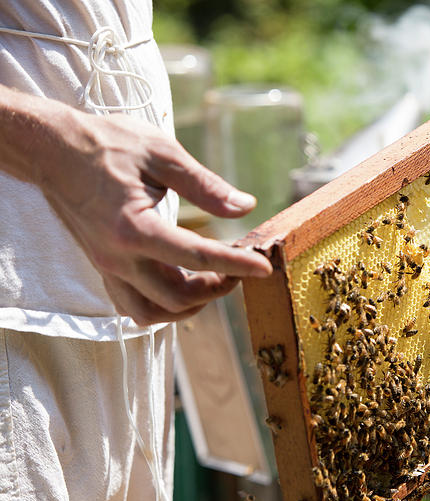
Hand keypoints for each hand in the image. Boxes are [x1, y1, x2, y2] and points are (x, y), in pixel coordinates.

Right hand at [6, 91, 272, 325]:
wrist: (53, 149)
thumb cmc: (107, 144)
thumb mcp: (162, 153)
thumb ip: (205, 185)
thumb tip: (244, 207)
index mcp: (134, 228)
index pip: (196, 257)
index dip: (235, 265)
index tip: (263, 267)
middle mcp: (118, 257)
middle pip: (177, 298)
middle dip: (216, 288)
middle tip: (239, 268)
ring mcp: (108, 267)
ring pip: (153, 312)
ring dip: (190, 305)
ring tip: (214, 279)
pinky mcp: (104, 268)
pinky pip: (134, 305)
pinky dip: (164, 304)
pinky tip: (185, 282)